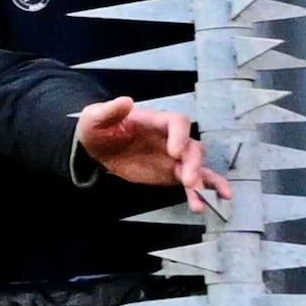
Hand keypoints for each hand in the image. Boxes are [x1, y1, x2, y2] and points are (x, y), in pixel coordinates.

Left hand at [74, 99, 236, 210]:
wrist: (97, 148)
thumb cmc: (99, 127)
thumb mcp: (96, 117)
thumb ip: (110, 111)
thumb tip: (126, 101)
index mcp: (156, 121)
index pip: (178, 122)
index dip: (180, 135)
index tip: (174, 151)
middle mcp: (171, 138)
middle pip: (192, 146)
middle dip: (193, 163)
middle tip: (188, 180)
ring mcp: (174, 158)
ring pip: (197, 166)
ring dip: (202, 182)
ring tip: (200, 201)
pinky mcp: (172, 174)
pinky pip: (191, 183)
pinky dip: (203, 193)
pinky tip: (209, 203)